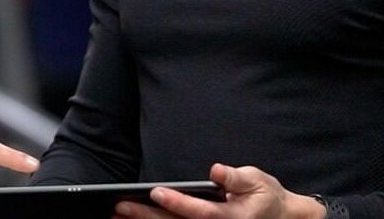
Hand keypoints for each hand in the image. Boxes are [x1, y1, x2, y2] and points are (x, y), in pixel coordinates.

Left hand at [113, 163, 325, 218]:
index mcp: (233, 217)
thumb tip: (217, 171)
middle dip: (147, 217)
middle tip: (120, 207)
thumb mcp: (257, 180)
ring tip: (117, 217)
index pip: (200, 212)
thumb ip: (237, 178)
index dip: (177, 203)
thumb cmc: (266, 196)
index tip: (156, 191)